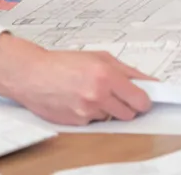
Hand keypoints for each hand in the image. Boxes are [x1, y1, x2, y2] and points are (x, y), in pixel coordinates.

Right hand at [0, 34, 153, 124]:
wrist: (32, 75)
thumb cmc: (63, 63)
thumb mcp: (99, 57)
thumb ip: (127, 71)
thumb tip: (148, 82)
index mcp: (106, 75)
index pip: (141, 99)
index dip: (145, 100)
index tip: (145, 98)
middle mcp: (98, 95)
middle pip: (130, 113)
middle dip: (127, 104)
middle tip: (117, 93)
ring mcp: (87, 112)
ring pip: (113, 118)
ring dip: (108, 109)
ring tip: (92, 93)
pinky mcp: (78, 123)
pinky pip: (96, 122)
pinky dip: (92, 114)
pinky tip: (80, 100)